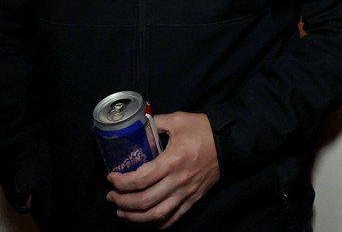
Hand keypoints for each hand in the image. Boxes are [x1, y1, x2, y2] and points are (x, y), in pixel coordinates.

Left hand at [107, 111, 220, 227]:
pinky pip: (172, 219)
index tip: (112, 178)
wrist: (230, 142)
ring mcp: (186, 193)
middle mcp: (178, 181)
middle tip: (112, 197)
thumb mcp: (177, 120)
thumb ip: (154, 125)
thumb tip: (136, 130)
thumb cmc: (203, 130)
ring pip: (156, 215)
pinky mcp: (193, 200)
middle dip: (122, 202)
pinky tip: (144, 219)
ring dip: (135, 217)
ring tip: (122, 213)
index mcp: (172, 161)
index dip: (121, 182)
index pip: (140, 179)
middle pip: (144, 201)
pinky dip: (156, 223)